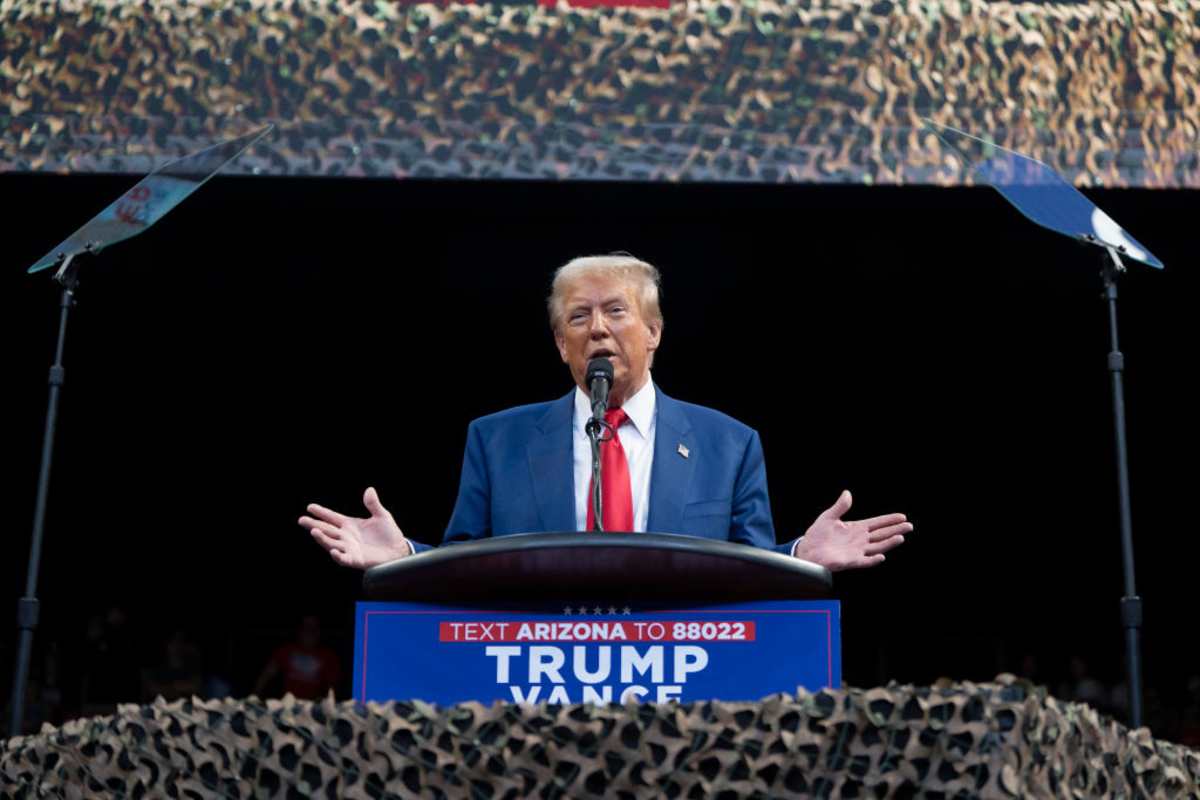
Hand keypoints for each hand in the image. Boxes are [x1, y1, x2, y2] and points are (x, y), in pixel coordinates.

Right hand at [299, 487, 410, 568]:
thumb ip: (373, 504)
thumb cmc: (389, 534)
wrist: (398, 550)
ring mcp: (349, 548)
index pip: (332, 517)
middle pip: (326, 530)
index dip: (321, 512)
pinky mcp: (356, 559)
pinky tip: (334, 551)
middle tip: (302, 520)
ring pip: (331, 544)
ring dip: (322, 539)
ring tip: (314, 531)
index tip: (310, 507)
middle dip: (314, 525)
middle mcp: (346, 537)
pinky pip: (344, 559)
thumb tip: (369, 490)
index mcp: (350, 525)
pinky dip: (338, 556)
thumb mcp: (382, 516)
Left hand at [794, 490, 911, 571]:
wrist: (807, 550)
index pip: (876, 523)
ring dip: (889, 543)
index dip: (889, 520)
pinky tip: (882, 556)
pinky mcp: (851, 561)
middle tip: (909, 526)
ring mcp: (857, 551)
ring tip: (901, 537)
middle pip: (882, 534)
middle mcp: (859, 540)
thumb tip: (847, 493)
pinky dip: (873, 560)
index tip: (902, 516)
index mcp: (856, 528)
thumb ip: (840, 506)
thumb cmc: (817, 535)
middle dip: (895, 530)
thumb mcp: (828, 517)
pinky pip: (865, 561)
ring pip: (878, 546)